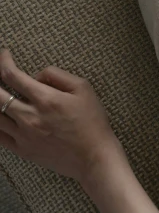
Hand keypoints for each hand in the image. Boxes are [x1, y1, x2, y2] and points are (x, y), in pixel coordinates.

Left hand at [0, 47, 123, 184]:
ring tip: (0, 94)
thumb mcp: (83, 88)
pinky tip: (1, 117)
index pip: (13, 76)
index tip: (4, 55)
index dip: (4, 62)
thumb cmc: (92, 121)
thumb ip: (56, 75)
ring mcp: (24, 136)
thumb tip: (36, 76)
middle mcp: (30, 117)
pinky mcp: (23, 151)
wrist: (94, 156)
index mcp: (45, 99)